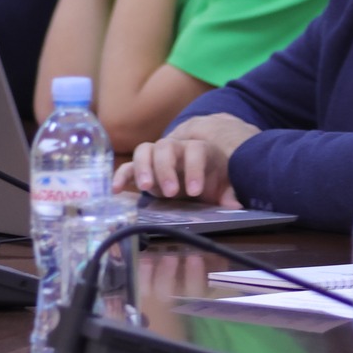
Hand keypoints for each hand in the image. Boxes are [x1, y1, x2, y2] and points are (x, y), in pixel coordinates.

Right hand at [114, 113, 260, 201]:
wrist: (198, 171)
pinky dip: (121, 176)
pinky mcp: (142, 168)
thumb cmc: (211, 176)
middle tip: (171, 193)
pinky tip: (116, 190)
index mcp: (198, 149)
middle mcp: (176, 148)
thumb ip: (229, 193)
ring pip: (145, 150)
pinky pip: (128, 167)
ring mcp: (156, 156)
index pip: (195, 151)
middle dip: (166, 168)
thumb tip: (236, 205)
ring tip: (146, 188)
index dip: (194, 169)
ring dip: (143, 168)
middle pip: (166, 147)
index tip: (195, 191)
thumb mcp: (224, 184)